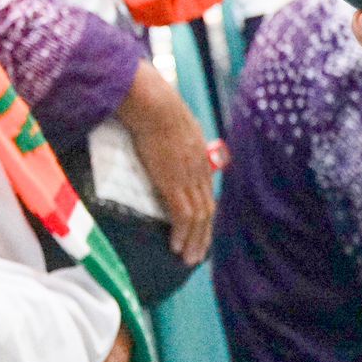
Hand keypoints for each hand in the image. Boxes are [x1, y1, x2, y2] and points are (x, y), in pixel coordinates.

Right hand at [116, 61, 215, 264]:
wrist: (153, 103)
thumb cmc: (154, 105)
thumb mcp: (172, 121)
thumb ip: (172, 134)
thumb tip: (159, 135)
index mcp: (199, 156)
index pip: (206, 193)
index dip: (204, 215)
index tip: (199, 230)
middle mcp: (199, 171)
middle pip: (208, 209)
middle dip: (204, 235)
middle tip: (197, 255)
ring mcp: (187, 177)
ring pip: (199, 217)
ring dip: (196, 241)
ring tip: (188, 258)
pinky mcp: (173, 183)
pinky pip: (183, 215)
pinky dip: (183, 233)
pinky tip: (177, 246)